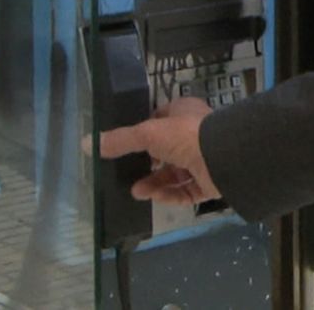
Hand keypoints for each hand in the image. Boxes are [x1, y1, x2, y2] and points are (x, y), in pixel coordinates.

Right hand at [83, 97, 218, 205]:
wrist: (226, 158)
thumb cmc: (186, 135)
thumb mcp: (148, 133)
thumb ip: (120, 140)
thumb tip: (87, 143)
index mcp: (184, 113)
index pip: (160, 120)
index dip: (144, 132)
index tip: (128, 147)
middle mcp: (195, 135)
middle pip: (166, 151)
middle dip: (148, 165)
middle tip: (128, 175)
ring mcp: (205, 160)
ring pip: (176, 174)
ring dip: (155, 183)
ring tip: (137, 192)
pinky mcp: (211, 182)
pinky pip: (188, 191)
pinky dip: (172, 195)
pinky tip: (156, 198)